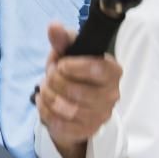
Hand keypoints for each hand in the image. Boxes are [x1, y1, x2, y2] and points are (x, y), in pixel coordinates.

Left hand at [36, 22, 121, 150]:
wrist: (71, 101)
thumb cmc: (73, 71)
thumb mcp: (67, 52)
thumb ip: (63, 39)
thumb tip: (54, 26)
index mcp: (112, 71)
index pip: (97, 69)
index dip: (73, 66)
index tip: (61, 64)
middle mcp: (112, 95)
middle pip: (76, 90)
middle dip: (54, 80)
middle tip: (50, 76)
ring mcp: (101, 115)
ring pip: (67, 108)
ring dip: (48, 96)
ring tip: (46, 88)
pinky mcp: (87, 130)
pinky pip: (60, 123)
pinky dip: (46, 111)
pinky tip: (46, 102)